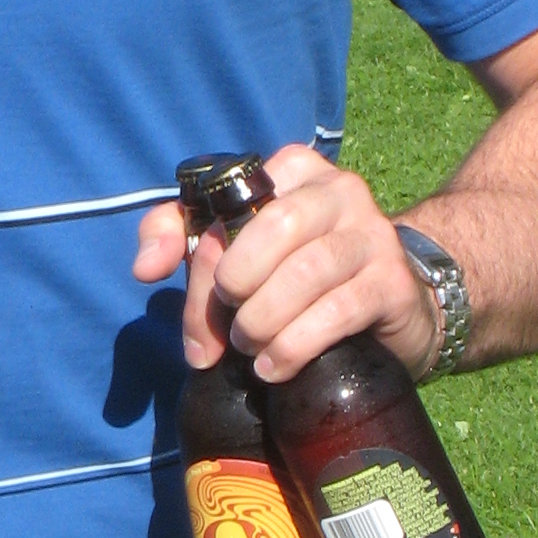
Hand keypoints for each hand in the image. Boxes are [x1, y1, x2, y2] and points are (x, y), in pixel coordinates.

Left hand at [131, 145, 438, 382]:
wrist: (392, 305)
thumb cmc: (297, 270)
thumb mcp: (236, 246)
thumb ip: (178, 238)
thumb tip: (144, 268)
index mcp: (293, 171)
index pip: (234, 198)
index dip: (204, 254)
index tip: (203, 297)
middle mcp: (339, 191)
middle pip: (273, 227)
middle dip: (237, 285)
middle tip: (228, 327)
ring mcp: (372, 235)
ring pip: (307, 270)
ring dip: (265, 319)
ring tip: (250, 349)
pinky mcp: (392, 283)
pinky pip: (338, 309)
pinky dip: (295, 344)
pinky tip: (275, 366)